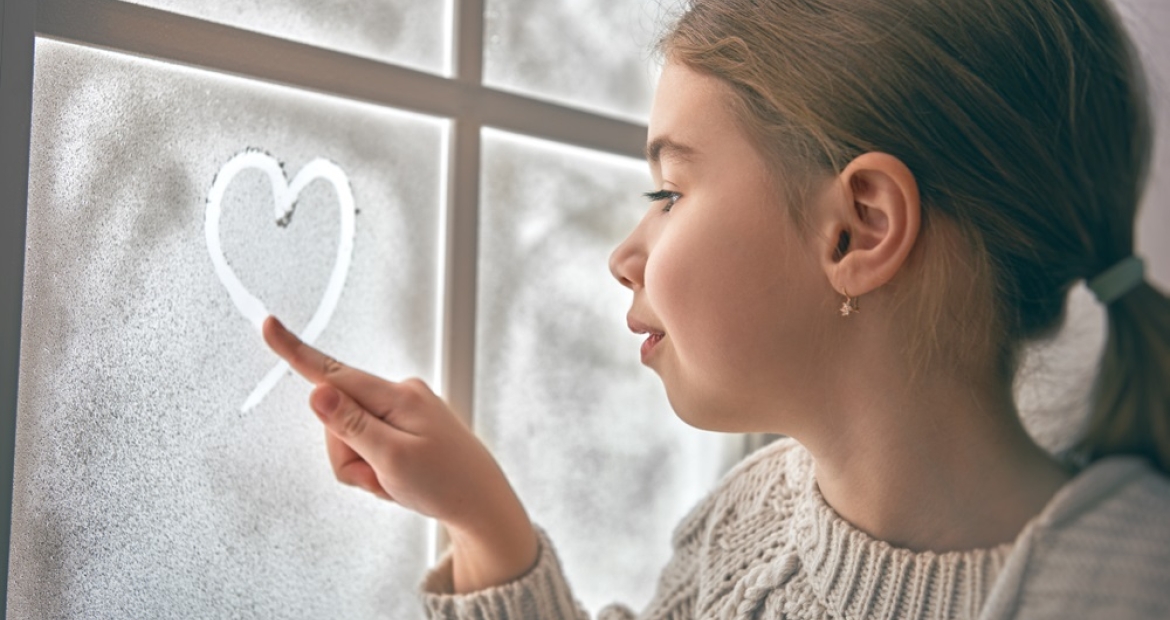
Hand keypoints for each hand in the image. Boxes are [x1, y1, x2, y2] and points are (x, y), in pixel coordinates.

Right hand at [262, 316, 538, 591]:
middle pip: (337, 420)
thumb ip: (351, 426)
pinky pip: (368, 445)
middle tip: (380, 480)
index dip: (295, 352)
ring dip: (363, 468)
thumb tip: (316, 392)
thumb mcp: (392, 460)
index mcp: (398, 396)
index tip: (268, 324)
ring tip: (394, 483)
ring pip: (349, 438)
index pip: (333, 373)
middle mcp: (399, 394)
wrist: (482, 506)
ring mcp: (402, 409)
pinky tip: (399, 481)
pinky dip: (375, 469)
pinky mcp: (403, 424)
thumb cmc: (445, 484)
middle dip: (348, 457)